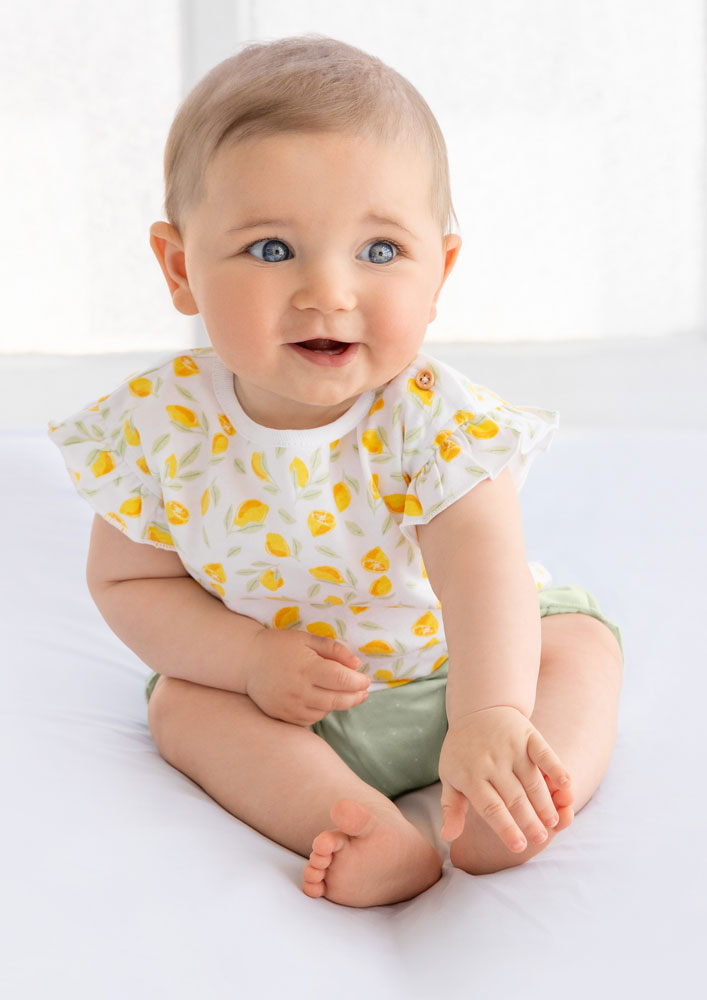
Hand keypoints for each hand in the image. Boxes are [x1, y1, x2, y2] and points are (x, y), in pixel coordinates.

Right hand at [246, 628, 369, 725]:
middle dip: (355, 697)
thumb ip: (334, 650)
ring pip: (325, 711)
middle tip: (363, 692)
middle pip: (337, 700)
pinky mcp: (283, 716)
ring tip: (341, 693)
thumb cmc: (279, 646)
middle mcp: (299, 690)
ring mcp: (290, 706)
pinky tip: (321, 700)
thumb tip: (357, 665)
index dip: (358, 681)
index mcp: (307, 668)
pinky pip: (310, 720)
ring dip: (337, 704)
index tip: (366, 680)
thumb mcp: (307, 639)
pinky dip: (319, 711)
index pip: (341, 679)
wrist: (247, 661)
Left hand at [438, 706, 572, 851]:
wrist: (478, 709)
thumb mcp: (450, 776)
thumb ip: (452, 807)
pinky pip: (544, 753)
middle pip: (514, 797)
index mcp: (470, 775)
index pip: (490, 807)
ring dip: (545, 802)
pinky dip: (556, 768)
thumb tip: (447, 837)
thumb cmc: (463, 751)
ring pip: (532, 780)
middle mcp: (491, 761)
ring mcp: (510, 747)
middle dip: (529, 820)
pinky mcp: (527, 735)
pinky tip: (566, 784)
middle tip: (541, 839)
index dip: (505, 828)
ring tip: (554, 822)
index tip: (519, 846)